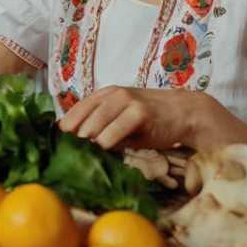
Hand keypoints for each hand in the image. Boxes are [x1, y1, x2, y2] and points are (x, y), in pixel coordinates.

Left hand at [57, 85, 215, 150]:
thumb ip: (102, 125)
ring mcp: (126, 102)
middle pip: (82, 121)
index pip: (76, 110)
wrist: (185, 112)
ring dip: (91, 142)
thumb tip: (77, 142)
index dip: (67, 128)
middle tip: (75, 152)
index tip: (61, 142)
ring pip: (94, 127)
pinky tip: (107, 148)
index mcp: (105, 94)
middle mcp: (113, 95)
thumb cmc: (152, 119)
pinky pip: (113, 133)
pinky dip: (106, 143)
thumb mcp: (122, 117)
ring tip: (93, 150)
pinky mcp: (139, 113)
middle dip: (77, 139)